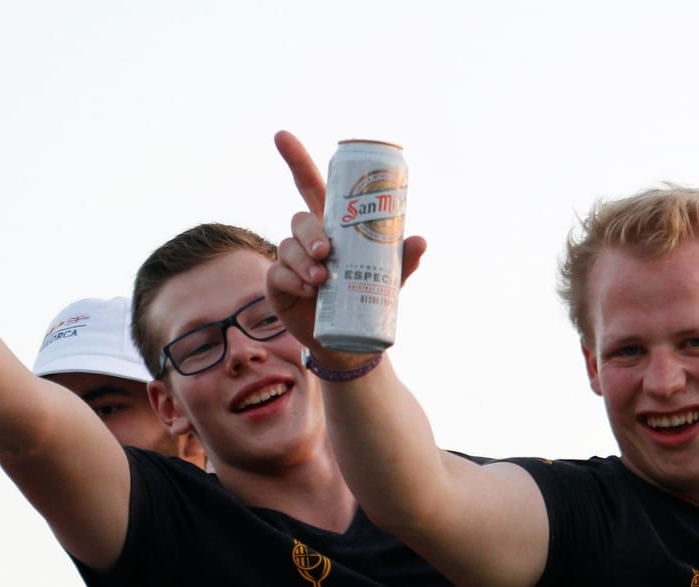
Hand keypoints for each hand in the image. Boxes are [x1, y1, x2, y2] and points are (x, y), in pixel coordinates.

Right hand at [265, 130, 426, 364]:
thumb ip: (403, 259)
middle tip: (328, 252)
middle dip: (310, 232)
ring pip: (288, 246)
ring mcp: (290, 259)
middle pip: (300, 218)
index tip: (281, 135)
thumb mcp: (390, 278)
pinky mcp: (278, 283)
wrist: (350, 339)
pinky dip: (293, 280)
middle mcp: (308, 237)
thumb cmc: (368, 295)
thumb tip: (421, 241)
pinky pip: (279, 274)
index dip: (295, 158)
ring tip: (322, 279)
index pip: (309, 183)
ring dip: (304, 260)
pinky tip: (308, 290)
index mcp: (332, 224)